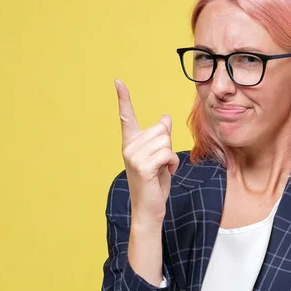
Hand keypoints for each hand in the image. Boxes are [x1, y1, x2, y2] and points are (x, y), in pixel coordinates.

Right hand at [115, 78, 178, 223]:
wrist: (149, 209)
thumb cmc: (155, 183)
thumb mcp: (160, 156)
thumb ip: (161, 137)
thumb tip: (165, 117)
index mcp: (131, 142)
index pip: (127, 116)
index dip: (123, 98)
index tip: (118, 81)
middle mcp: (128, 147)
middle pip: (161, 129)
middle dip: (168, 146)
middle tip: (161, 164)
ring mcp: (133, 156)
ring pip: (165, 141)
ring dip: (171, 156)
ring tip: (163, 169)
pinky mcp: (142, 166)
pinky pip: (167, 153)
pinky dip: (172, 163)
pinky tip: (166, 173)